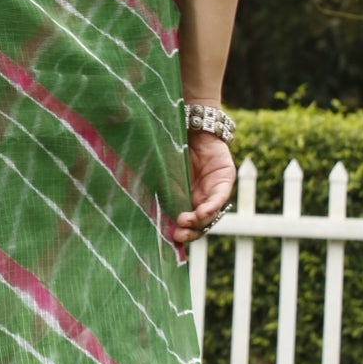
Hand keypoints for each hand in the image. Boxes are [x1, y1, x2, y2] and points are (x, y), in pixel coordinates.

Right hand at [170, 128, 235, 244]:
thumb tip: (137, 209)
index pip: (189, 223)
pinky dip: (211, 207)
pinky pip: (220, 198)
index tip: (171, 237)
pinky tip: (201, 212)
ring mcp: (216, 190)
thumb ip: (159, 190)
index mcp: (188, 198)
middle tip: (178, 234)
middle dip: (191, 232)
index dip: (183, 232)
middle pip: (202, 224)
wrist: (191, 126)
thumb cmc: (172, 149)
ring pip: (211, 214)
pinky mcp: (225, 179)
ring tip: (185, 221)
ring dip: (199, 221)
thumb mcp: (164, 173)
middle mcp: (203, 197)